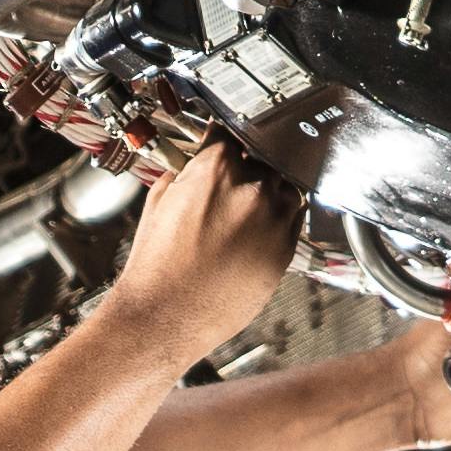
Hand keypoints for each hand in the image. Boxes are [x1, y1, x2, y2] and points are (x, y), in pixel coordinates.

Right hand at [103, 144, 294, 350]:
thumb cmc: (157, 267)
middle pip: (263, 157)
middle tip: (232, 182)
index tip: (225, 142)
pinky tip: (256, 231)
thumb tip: (195, 163)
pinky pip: (293, 219)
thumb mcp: (159, 203)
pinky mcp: (286, 248)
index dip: (226, 138)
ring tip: (245, 209)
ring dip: (269, 189)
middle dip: (249, 164)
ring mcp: (273, 219)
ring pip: (285, 185)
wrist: (166, 317)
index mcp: (216, 169)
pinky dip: (279, 217)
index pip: (231, 132)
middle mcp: (252, 189)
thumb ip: (185, 173)